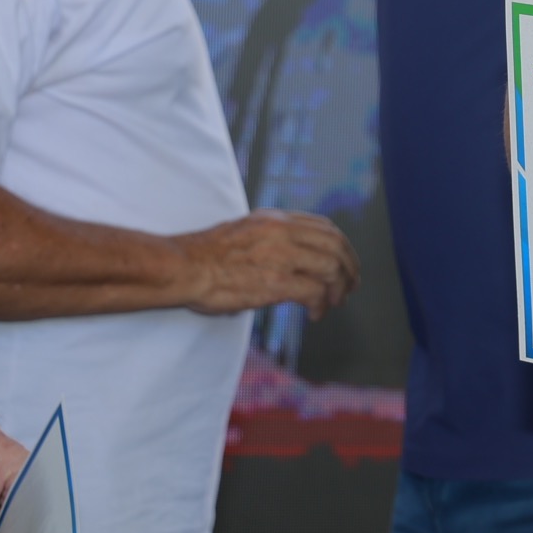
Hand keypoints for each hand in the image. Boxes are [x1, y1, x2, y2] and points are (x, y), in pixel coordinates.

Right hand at [170, 208, 359, 318]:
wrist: (180, 267)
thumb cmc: (203, 255)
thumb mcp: (244, 230)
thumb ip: (271, 237)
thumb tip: (289, 254)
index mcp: (276, 219)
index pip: (324, 227)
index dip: (342, 246)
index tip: (346, 261)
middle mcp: (283, 232)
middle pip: (335, 245)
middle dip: (350, 267)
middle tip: (352, 285)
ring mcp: (281, 256)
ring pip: (331, 268)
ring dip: (338, 288)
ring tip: (335, 303)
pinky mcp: (275, 282)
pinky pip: (314, 292)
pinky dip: (321, 304)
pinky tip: (315, 313)